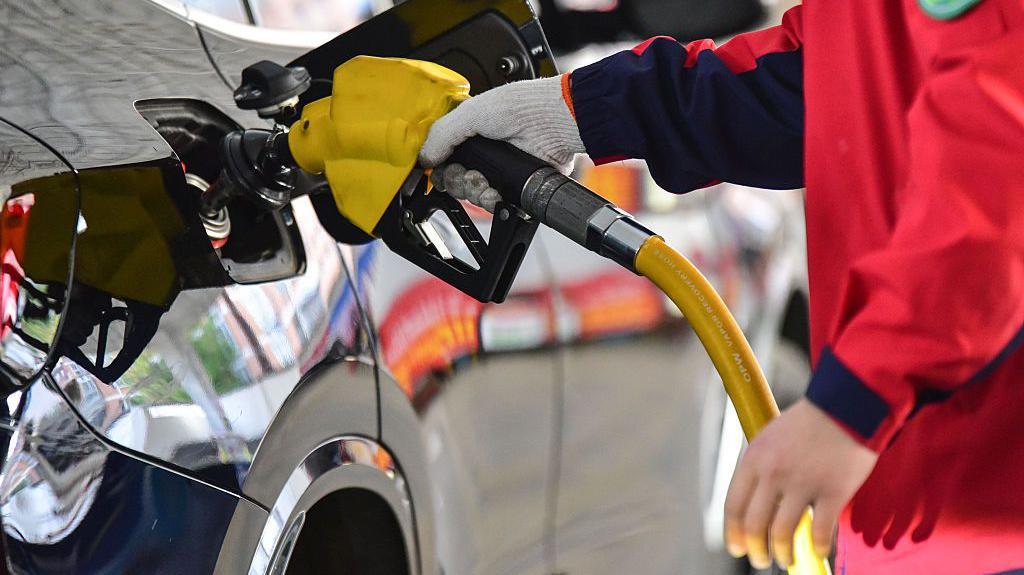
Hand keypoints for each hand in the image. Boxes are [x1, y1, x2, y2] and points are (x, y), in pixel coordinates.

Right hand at [419, 75, 585, 211]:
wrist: (552, 123)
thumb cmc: (520, 108)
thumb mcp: (470, 114)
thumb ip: (441, 135)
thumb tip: (423, 159)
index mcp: (471, 133)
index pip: (443, 157)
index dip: (439, 167)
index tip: (438, 168)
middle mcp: (484, 153)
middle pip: (455, 180)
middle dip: (456, 180)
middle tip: (467, 173)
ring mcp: (499, 172)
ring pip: (471, 194)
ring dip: (473, 191)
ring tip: (484, 181)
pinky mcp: (513, 187)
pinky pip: (492, 204)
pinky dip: (490, 201)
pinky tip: (495, 193)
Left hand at [724, 398, 878, 569]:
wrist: (844, 405)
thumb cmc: (807, 423)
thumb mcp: (770, 438)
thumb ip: (760, 469)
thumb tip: (754, 505)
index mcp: (753, 459)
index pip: (733, 506)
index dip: (733, 533)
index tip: (736, 548)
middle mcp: (773, 473)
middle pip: (754, 525)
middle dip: (755, 549)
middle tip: (761, 560)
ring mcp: (802, 483)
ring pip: (782, 533)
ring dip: (782, 553)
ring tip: (785, 559)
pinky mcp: (832, 490)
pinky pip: (819, 531)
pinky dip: (815, 547)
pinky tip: (816, 550)